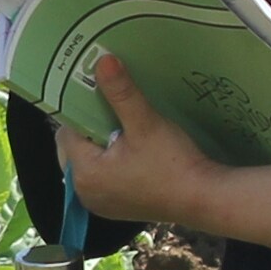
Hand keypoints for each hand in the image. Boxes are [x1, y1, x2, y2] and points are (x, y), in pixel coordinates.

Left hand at [56, 55, 213, 231]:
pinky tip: (131, 153)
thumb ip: (121, 93)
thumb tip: (103, 61)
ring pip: (87, 164)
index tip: (99, 99)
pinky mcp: (115, 208)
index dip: (82, 113)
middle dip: (90, 131)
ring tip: (124, 131)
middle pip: (73, 149)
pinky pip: (101, 179)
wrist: (203, 198)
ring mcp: (99, 204)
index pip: (67, 133)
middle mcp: (84, 193)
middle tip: (114, 115)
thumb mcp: (145, 123)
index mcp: (84, 173)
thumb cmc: (173, 164)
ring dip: (100, 147)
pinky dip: (110, 165)